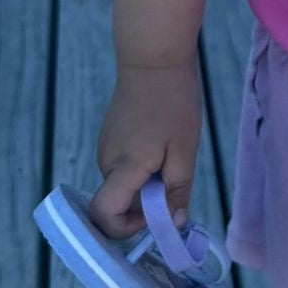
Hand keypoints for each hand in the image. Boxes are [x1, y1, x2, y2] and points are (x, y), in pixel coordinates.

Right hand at [89, 66, 202, 239]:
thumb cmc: (172, 103)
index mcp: (122, 168)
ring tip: (170, 152)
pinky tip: (161, 142)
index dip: (126, 228)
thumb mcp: (184, 151)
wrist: (154, 60)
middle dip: (147, 202)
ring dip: (147, 182)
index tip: (155, 215)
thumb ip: (176, 191)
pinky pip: (124, 166)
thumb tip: (174, 224)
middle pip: (119, 202)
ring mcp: (105, 148)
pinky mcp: (110, 137)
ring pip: (124, 184)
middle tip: (174, 175)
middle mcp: (105, 162)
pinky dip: (142, 166)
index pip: (103, 216)